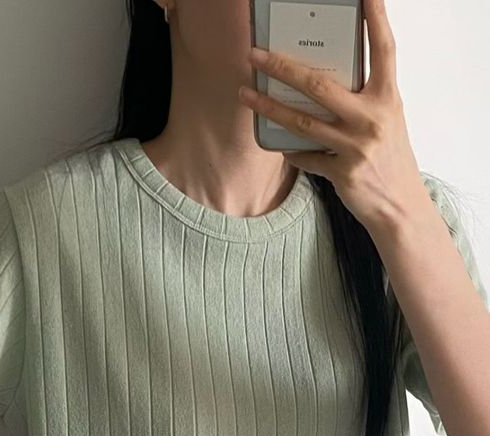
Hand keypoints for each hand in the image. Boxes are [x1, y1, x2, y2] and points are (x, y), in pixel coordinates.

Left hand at [237, 0, 427, 232]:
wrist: (400, 206)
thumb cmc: (389, 159)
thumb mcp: (385, 120)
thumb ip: (363, 99)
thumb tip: (322, 81)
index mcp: (387, 98)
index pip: (383, 49)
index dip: (376, 18)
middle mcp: (373, 118)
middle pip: (320, 85)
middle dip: (283, 67)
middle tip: (256, 55)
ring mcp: (356, 147)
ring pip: (302, 122)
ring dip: (269, 107)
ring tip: (246, 94)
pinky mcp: (343, 173)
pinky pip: (307, 158)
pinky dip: (292, 152)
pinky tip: (279, 146)